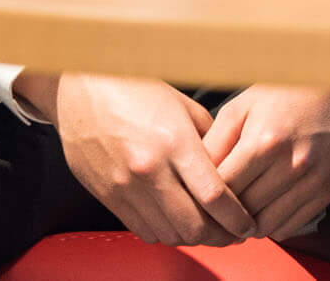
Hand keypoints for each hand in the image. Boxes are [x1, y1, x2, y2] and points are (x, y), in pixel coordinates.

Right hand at [33, 73, 254, 245]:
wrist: (82, 91)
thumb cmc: (136, 91)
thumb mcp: (184, 107)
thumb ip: (211, 139)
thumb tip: (232, 167)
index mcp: (175, 143)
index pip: (214, 196)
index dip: (236, 217)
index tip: (247, 223)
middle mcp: (149, 170)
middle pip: (193, 225)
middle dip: (219, 236)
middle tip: (232, 233)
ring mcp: (125, 186)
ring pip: (168, 233)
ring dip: (192, 238)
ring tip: (208, 230)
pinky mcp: (107, 196)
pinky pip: (142, 229)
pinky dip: (164, 233)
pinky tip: (176, 223)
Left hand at [203, 86, 329, 239]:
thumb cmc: (283, 94)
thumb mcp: (241, 107)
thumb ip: (214, 143)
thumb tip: (191, 179)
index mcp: (264, 143)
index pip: (221, 190)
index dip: (202, 199)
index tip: (194, 199)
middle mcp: (291, 166)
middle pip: (241, 211)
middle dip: (221, 215)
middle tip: (211, 212)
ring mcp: (312, 181)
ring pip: (264, 226)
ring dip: (245, 225)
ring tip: (235, 214)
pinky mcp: (327, 191)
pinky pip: (288, 227)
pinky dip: (270, 225)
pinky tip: (261, 210)